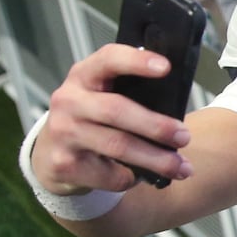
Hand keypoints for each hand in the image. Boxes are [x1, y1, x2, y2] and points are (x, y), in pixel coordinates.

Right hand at [33, 43, 193, 195]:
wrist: (51, 152)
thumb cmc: (92, 117)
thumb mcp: (102, 95)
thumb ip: (130, 93)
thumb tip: (177, 112)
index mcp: (84, 75)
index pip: (108, 59)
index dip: (136, 61)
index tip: (165, 67)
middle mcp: (69, 100)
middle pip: (116, 110)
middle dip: (156, 125)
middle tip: (184, 137)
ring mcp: (63, 133)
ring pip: (117, 146)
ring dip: (155, 159)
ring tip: (181, 167)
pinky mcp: (64, 164)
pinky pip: (110, 174)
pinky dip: (132, 177)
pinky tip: (142, 177)